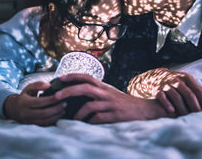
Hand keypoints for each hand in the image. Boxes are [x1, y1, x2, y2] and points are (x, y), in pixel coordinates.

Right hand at [3, 81, 65, 125]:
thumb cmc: (24, 96)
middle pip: (44, 113)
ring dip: (56, 116)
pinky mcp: (33, 125)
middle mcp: (26, 113)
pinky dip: (53, 121)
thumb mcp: (28, 88)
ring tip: (64, 109)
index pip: (40, 102)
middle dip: (56, 109)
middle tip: (65, 103)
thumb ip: (38, 85)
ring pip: (45, 121)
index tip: (60, 96)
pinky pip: (44, 125)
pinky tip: (59, 115)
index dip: (51, 100)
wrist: (13, 109)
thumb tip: (49, 85)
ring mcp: (29, 121)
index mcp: (24, 103)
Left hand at [54, 74, 169, 123]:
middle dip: (69, 91)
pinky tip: (86, 126)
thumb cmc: (124, 103)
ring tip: (72, 119)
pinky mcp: (115, 116)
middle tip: (56, 96)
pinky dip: (89, 123)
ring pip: (89, 106)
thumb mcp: (111, 94)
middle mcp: (106, 93)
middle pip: (85, 87)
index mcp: (104, 87)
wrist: (145, 110)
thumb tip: (77, 94)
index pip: (87, 77)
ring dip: (78, 114)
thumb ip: (97, 93)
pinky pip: (97, 119)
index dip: (73, 75)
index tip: (60, 78)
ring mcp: (111, 104)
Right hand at [127, 68, 201, 115]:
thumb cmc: (175, 81)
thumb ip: (197, 89)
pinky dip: (167, 104)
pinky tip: (172, 111)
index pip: (198, 91)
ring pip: (176, 96)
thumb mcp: (186, 81)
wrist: (155, 76)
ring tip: (187, 117)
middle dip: (195, 107)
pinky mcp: (157, 90)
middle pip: (189, 94)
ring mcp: (167, 85)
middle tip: (199, 117)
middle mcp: (177, 80)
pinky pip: (162, 97)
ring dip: (182, 108)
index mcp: (186, 78)